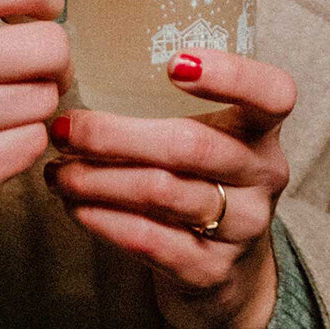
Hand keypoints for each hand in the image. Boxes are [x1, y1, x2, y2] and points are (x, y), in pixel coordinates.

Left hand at [44, 50, 296, 328]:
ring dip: (96, 180)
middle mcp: (263, 175)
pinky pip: (150, 241)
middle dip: (114, 135)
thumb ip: (168, 104)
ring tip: (57, 171)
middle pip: (190, 145)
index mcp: (263, 130)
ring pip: (162, 193)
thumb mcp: (210, 137)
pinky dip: (103, 221)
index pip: (272, 94)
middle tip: (64, 128)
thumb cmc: (201, 181)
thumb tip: (77, 58)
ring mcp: (243, 226)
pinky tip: (75, 208)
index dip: (230, 75)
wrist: (226, 271)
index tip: (174, 63)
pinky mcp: (211, 271)